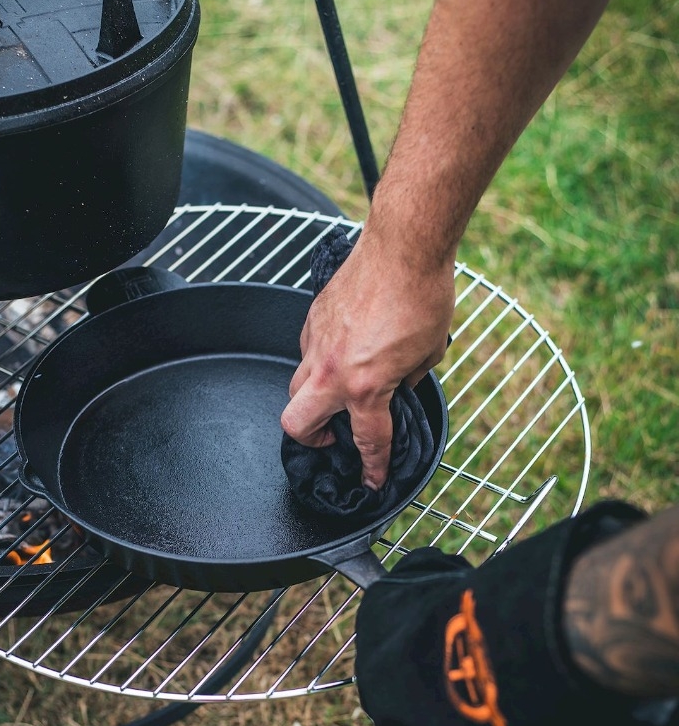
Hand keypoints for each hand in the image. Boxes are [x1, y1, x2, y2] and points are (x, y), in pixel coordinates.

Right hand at [280, 227, 454, 489]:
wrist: (404, 245)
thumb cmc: (424, 295)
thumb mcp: (429, 352)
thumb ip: (408, 379)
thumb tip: (400, 386)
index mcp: (366, 387)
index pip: (367, 441)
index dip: (372, 467)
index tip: (371, 480)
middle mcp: (333, 371)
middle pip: (297, 424)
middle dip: (312, 439)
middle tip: (333, 436)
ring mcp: (317, 343)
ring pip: (295, 386)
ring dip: (311, 399)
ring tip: (336, 394)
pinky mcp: (312, 318)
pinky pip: (306, 352)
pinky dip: (319, 361)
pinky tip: (342, 351)